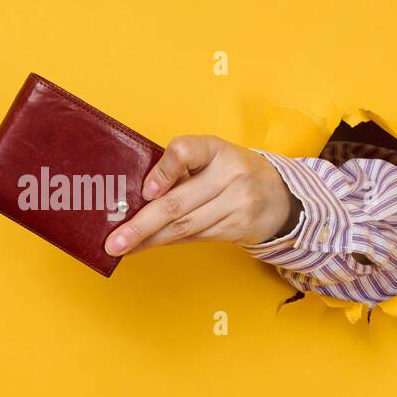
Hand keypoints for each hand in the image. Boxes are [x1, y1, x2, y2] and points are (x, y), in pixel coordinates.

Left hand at [104, 135, 296, 254]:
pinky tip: (148, 245)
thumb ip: (180, 167)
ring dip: (149, 239)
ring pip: (184, 226)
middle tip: (114, 241)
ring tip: (123, 247)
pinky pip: (194, 237)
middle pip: (177, 203)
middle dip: (141, 225)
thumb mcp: (213, 157)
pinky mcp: (238, 228)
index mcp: (217, 149)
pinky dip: (167, 242)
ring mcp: (236, 204)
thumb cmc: (234, 172)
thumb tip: (135, 195)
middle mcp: (229, 175)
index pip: (185, 152)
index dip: (163, 172)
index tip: (146, 192)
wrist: (282, 197)